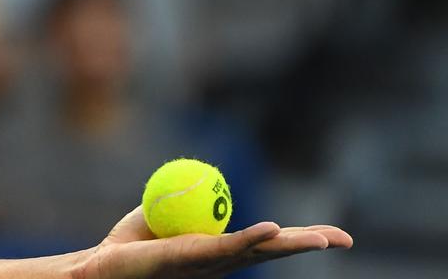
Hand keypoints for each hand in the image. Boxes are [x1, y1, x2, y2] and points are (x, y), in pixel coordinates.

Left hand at [75, 207, 352, 278]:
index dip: (296, 236)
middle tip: (345, 239)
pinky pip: (226, 247)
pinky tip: (274, 230)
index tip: (328, 233)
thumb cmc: (130, 244)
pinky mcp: (192, 259)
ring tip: (323, 240)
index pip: (265, 241)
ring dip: (293, 244)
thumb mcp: (163, 212)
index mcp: (219, 251)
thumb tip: (201, 181)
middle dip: (310, 244)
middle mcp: (221, 261)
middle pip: (273, 250)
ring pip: (258, 251)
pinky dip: (250, 236)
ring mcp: (210, 263)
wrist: (103, 266)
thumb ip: (185, 200)